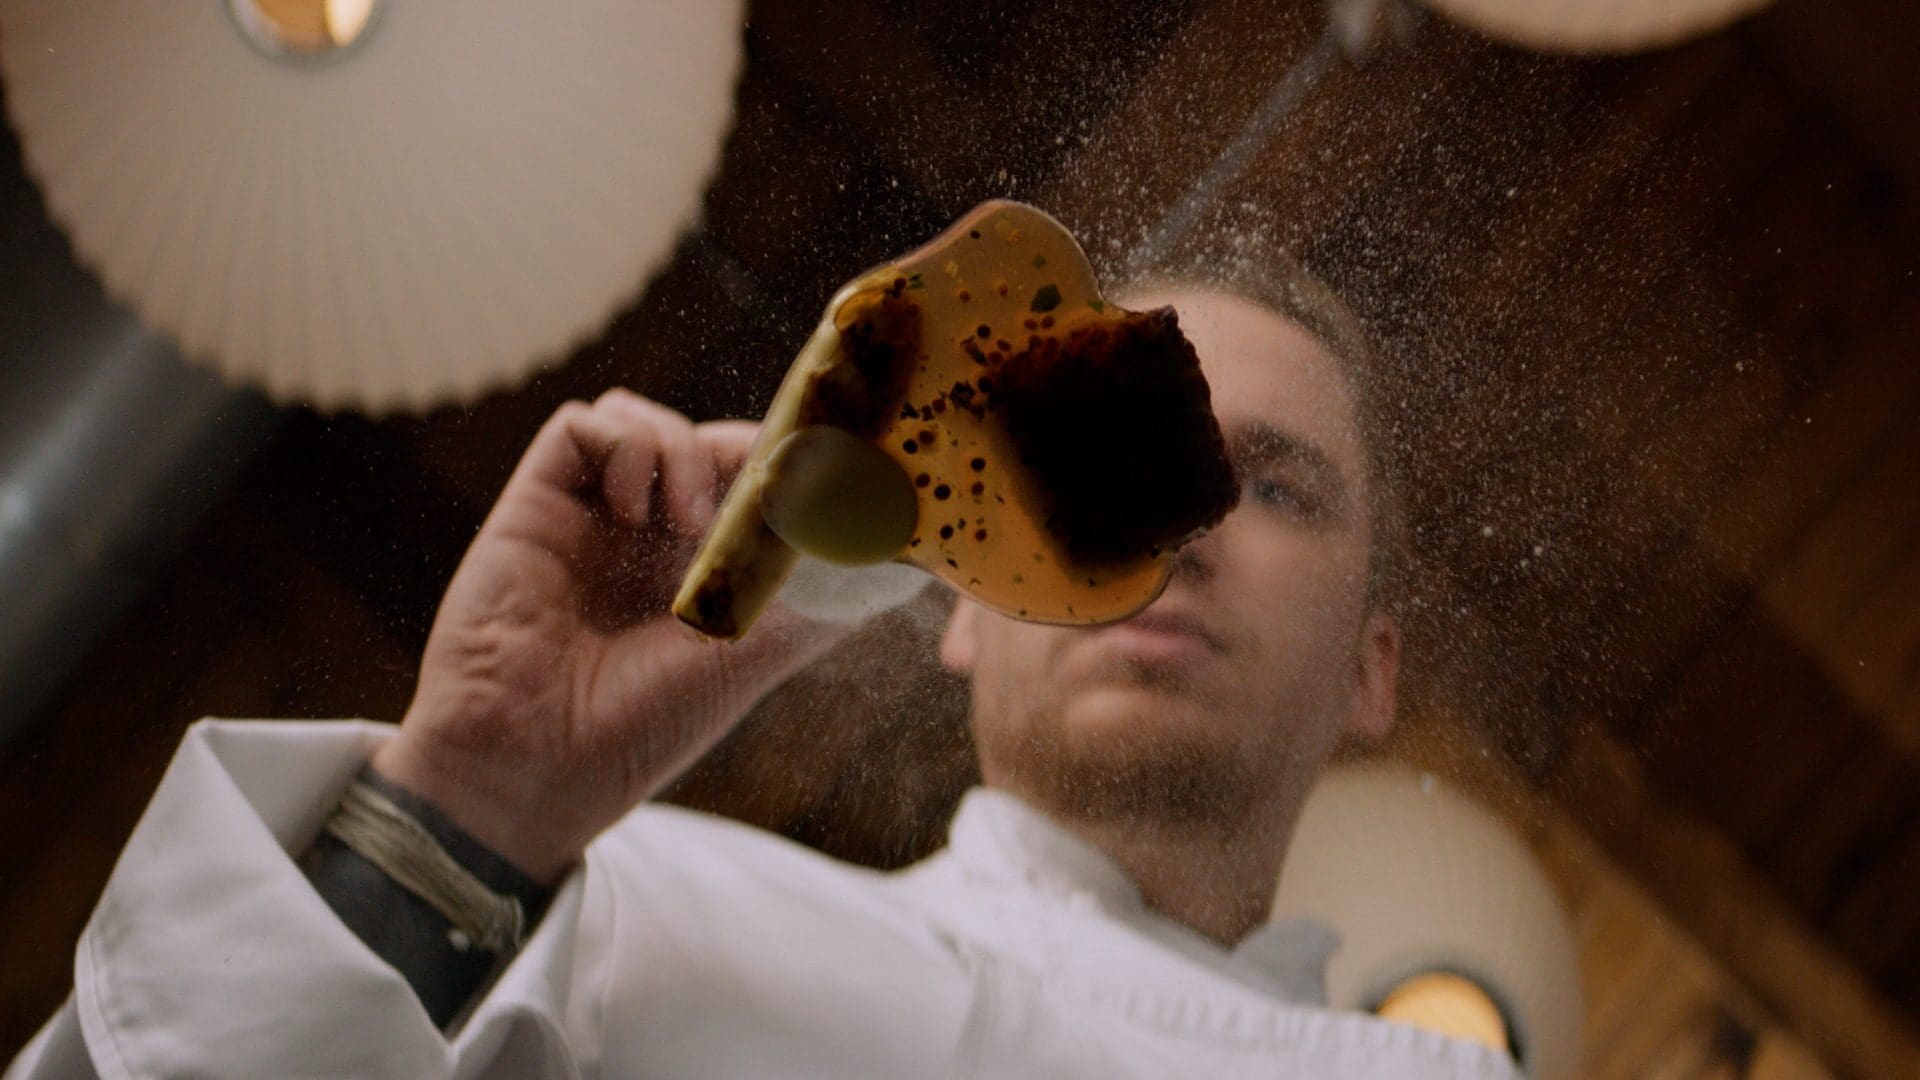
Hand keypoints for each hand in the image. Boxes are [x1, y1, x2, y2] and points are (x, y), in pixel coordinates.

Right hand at [371, 390, 844, 881]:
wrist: (533, 768)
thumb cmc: (638, 728)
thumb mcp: (753, 658)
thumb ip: (820, 602)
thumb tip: (904, 562)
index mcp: (695, 570)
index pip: (750, 481)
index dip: (786, 468)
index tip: (821, 481)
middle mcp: (643, 537)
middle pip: (704, 441)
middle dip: (747, 451)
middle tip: (768, 488)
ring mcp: (590, 516)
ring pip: (647, 420)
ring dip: (686, 448)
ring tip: (690, 521)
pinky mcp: (536, 502)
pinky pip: (583, 424)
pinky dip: (626, 446)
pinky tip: (637, 511)